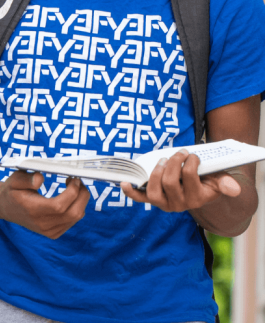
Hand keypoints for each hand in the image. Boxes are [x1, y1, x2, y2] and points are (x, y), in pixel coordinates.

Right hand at [0, 171, 89, 238]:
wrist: (7, 208)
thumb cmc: (12, 190)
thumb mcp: (14, 180)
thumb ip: (26, 179)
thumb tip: (40, 179)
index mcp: (33, 210)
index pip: (59, 205)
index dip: (71, 192)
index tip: (73, 178)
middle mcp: (43, 224)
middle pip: (73, 213)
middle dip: (82, 196)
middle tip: (78, 181)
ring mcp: (49, 231)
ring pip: (75, 218)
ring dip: (81, 201)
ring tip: (74, 187)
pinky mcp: (53, 233)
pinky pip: (72, 221)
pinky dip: (76, 208)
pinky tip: (69, 198)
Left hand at [121, 150, 241, 211]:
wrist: (200, 194)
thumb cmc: (208, 181)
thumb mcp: (219, 180)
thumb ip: (226, 183)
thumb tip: (233, 187)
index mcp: (197, 198)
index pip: (189, 177)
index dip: (189, 162)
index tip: (192, 155)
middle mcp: (180, 204)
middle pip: (170, 181)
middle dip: (172, 162)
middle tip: (178, 152)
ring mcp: (164, 203)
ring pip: (154, 190)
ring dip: (155, 172)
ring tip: (162, 160)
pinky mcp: (153, 200)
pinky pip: (139, 198)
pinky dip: (130, 192)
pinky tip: (124, 183)